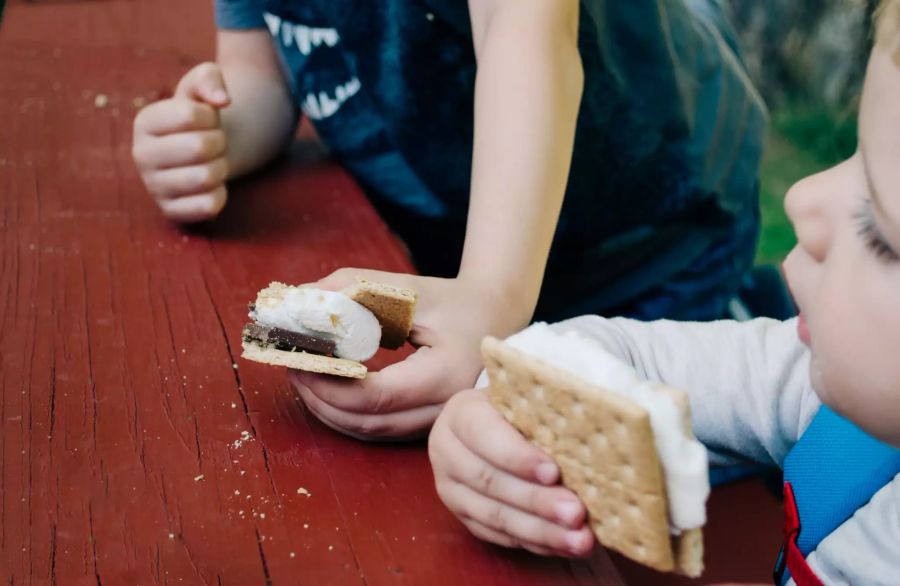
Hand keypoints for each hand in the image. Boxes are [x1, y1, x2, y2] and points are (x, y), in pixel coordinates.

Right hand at [132, 62, 230, 221]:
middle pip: (200, 148)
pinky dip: (221, 194)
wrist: (203, 152)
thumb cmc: (201, 116)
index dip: (211, 116)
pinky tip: (211, 186)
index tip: (207, 119)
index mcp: (144, 122)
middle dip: (220, 143)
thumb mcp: (201, 85)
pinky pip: (209, 206)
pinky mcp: (171, 211)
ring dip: (221, 168)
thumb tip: (221, 100)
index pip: (189, 115)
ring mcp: (153, 187)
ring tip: (212, 162)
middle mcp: (141, 155)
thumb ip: (210, 78)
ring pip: (206, 178)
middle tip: (214, 143)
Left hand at [288, 267, 529, 439]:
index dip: (329, 384)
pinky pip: (380, 430)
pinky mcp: (427, 425)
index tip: (299, 358)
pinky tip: (328, 389)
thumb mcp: (408, 288)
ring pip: (371, 433)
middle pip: (368, 423)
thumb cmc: (455, 301)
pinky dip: (347, 414)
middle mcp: (444, 409)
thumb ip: (354, 288)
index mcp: (445, 375)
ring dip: (329, 410)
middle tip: (291, 366)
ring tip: (302, 376)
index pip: (375, 397)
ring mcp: (437, 423)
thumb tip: (300, 300)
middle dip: (320, 399)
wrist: (498, 317)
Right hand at [429, 389, 593, 556]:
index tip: (554, 472)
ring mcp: (451, 489)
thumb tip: (585, 438)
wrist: (490, 421)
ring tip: (579, 540)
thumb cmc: (517, 406)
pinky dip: (535, 543)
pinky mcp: (463, 516)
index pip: (484, 435)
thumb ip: (542, 414)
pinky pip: (499, 536)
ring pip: (494, 516)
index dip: (518, 457)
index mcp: (460, 414)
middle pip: (490, 482)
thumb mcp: (523, 398)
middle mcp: (447, 452)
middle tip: (576, 513)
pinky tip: (564, 545)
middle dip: (536, 501)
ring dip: (540, 531)